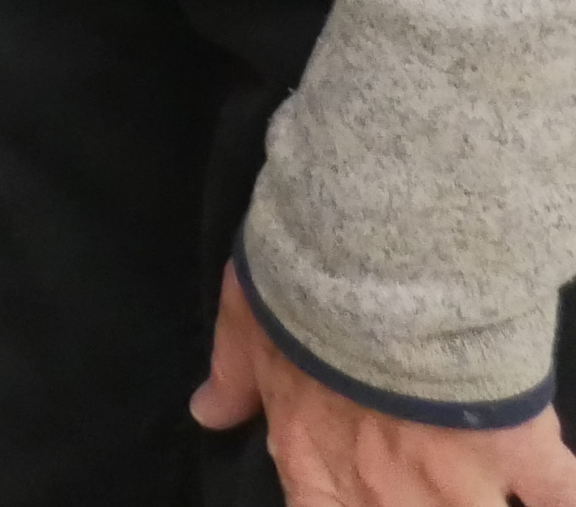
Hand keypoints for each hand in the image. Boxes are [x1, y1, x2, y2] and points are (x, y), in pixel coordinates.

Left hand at [195, 267, 575, 503]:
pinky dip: (564, 493)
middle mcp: (384, 491)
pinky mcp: (521, 454)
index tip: (362, 501)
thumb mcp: (246, 329)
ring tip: (485, 486)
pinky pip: (560, 494)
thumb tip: (206, 413)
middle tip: (422, 480)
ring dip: (479, 502)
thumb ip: (233, 379)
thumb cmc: (300, 292)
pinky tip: (561, 487)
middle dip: (414, 505)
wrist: (378, 263)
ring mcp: (457, 483)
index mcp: (314, 465)